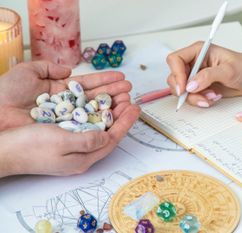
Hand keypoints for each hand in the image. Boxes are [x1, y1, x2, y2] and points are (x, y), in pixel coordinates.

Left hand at [0, 61, 132, 130]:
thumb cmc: (7, 93)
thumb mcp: (27, 73)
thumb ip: (48, 68)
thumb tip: (68, 70)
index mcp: (59, 92)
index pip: (87, 86)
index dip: (105, 81)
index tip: (121, 78)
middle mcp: (66, 107)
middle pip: (96, 100)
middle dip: (114, 94)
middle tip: (129, 90)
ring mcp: (67, 121)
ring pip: (95, 114)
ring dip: (113, 107)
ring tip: (129, 102)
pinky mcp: (66, 134)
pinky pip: (88, 127)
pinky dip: (103, 122)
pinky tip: (116, 116)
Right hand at [0, 103, 139, 177]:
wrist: (3, 149)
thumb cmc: (30, 148)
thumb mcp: (62, 143)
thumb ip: (87, 141)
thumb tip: (107, 136)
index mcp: (83, 158)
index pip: (112, 139)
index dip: (126, 123)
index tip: (136, 108)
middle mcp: (80, 153)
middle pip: (107, 131)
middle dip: (119, 114)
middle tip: (128, 98)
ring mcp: (71, 145)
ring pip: (96, 126)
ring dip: (108, 111)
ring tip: (117, 96)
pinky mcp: (61, 137)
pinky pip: (84, 123)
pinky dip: (92, 111)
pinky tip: (95, 102)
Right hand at [166, 42, 241, 107]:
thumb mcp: (229, 70)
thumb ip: (208, 76)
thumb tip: (190, 85)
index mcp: (198, 52)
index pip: (175, 60)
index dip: (176, 74)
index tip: (184, 88)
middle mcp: (194, 63)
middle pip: (175, 77)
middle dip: (186, 91)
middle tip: (201, 97)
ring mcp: (197, 76)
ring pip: (182, 90)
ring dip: (195, 97)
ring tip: (213, 97)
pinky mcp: (201, 87)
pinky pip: (192, 97)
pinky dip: (200, 100)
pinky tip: (214, 97)